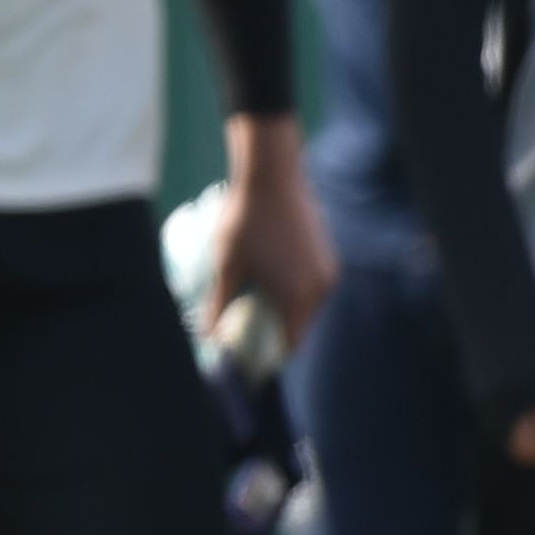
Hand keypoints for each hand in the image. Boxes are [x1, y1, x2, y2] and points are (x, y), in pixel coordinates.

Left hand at [210, 119, 335, 352]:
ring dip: (283, 308)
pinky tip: (268, 279)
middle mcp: (320, 289)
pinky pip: (310, 284)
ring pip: (305, 304)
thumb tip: (207, 334)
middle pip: (299, 325)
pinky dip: (292, 290)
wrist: (272, 177)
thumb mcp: (226, 266)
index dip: (270, 354)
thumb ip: (219, 304)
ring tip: (252, 303)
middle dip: (274, 330)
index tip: (249, 357)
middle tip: (244, 330)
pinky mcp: (326, 254)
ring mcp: (327, 270)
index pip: (291, 343)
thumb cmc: (245, 222)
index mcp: (298, 298)